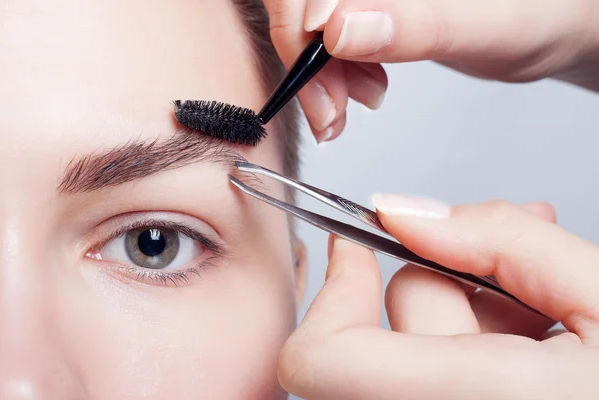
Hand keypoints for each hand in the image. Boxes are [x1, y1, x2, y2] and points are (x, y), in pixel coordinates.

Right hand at [263, 0, 598, 141]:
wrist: (551, 25)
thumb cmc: (539, 16)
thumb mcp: (485, 26)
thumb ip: (413, 25)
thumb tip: (338, 29)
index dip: (300, 31)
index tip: (322, 85)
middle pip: (301, 5)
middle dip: (307, 64)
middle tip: (334, 112)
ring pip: (309, 23)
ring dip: (317, 74)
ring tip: (355, 103)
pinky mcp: (373, 7)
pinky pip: (327, 36)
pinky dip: (331, 72)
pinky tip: (360, 88)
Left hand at [278, 197, 598, 398]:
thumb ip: (504, 242)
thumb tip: (404, 212)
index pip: (324, 362)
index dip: (333, 294)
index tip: (358, 245)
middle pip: (372, 345)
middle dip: (434, 291)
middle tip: (507, 277)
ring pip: (402, 361)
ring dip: (458, 321)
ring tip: (535, 316)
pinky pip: (423, 381)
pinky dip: (462, 350)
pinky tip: (524, 343)